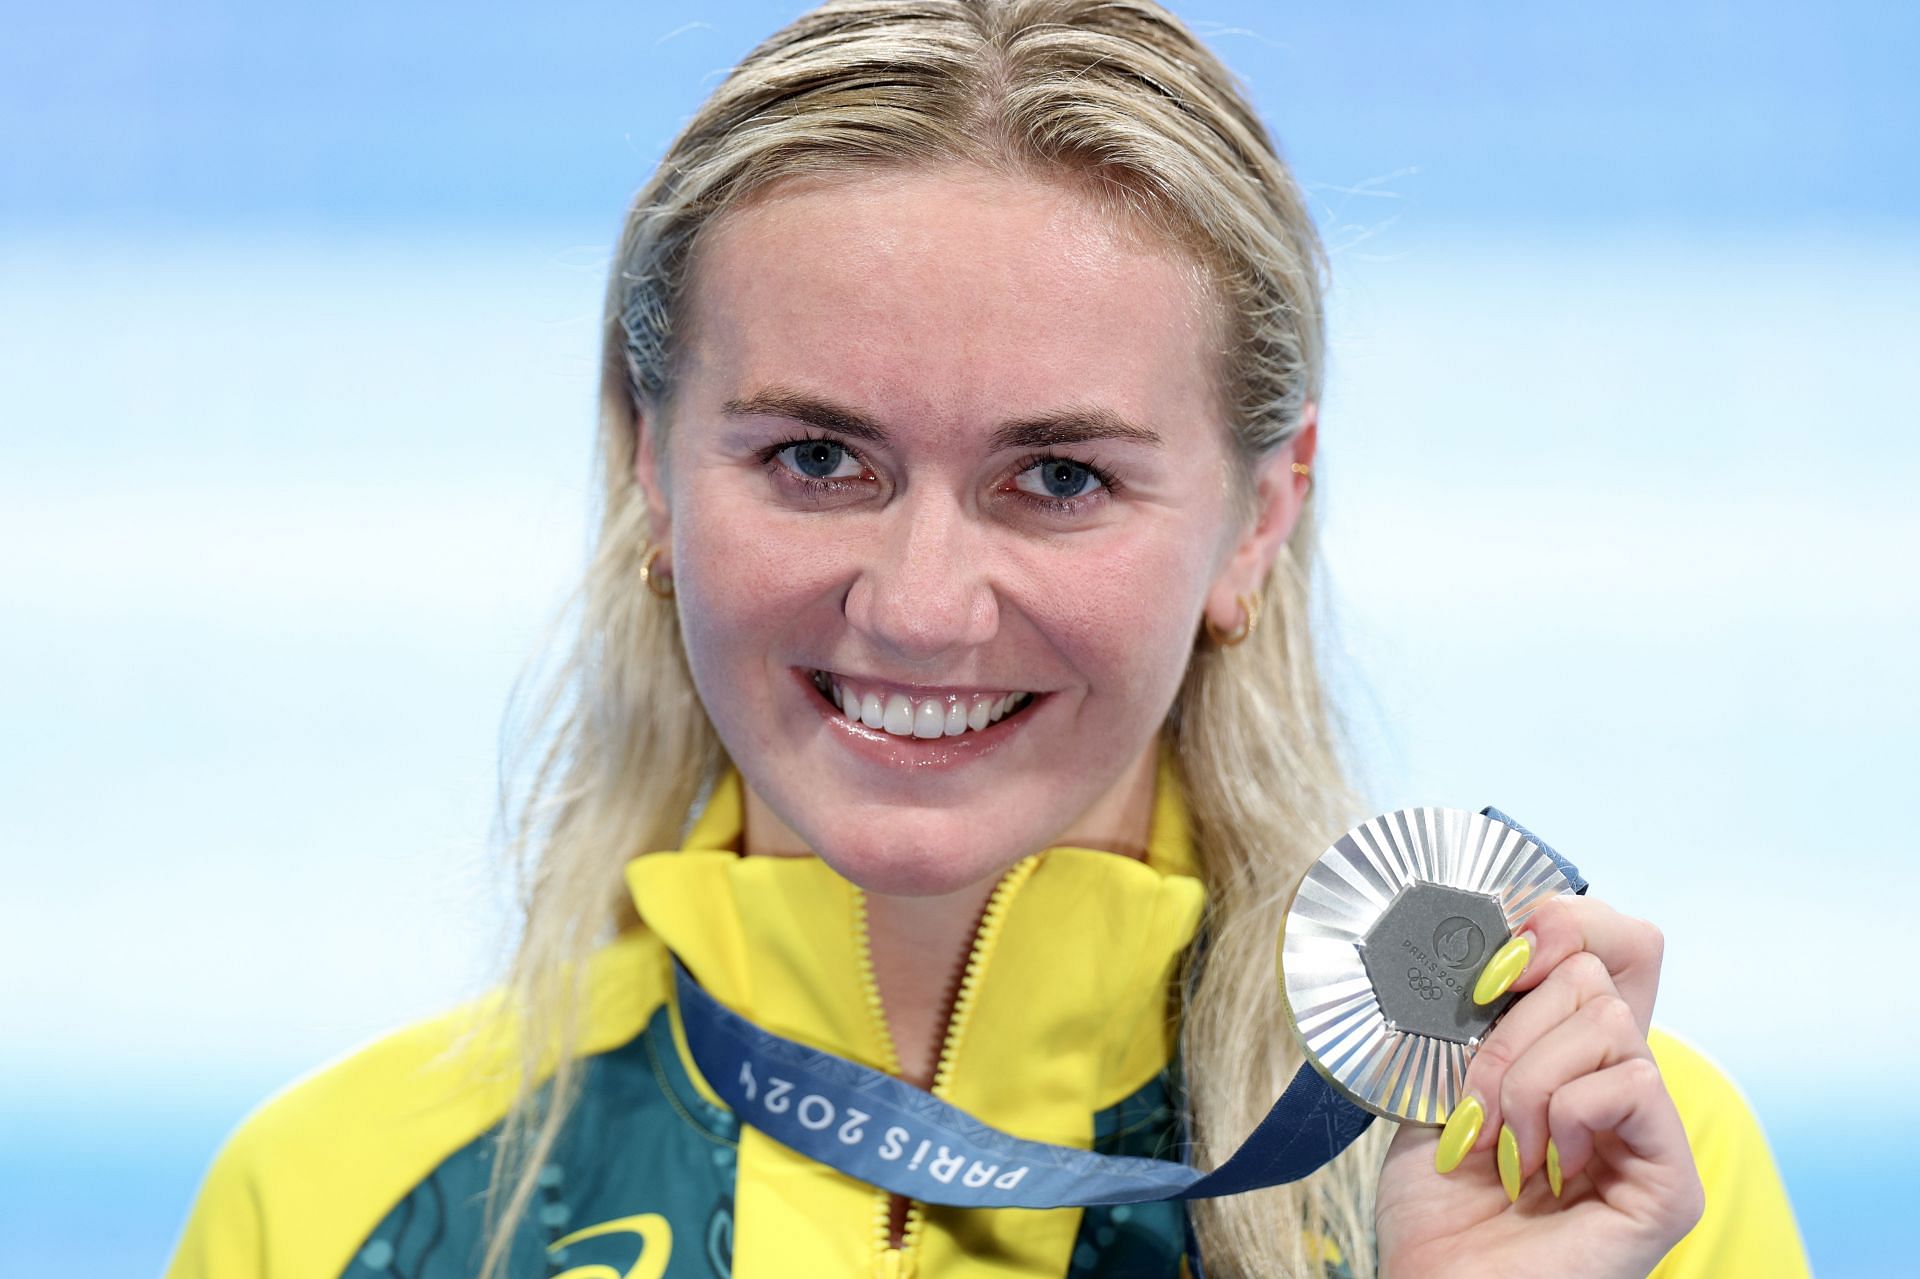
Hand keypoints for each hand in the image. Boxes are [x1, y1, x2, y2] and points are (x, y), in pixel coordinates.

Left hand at [1372, 895, 1703, 1278]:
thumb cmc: (1433, 1204)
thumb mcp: (1439, 1078)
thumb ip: (1476, 1009)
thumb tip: (1498, 930)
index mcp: (1571, 1052)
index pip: (1610, 941)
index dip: (1561, 923)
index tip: (1496, 961)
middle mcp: (1620, 1081)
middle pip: (1593, 972)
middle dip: (1509, 1031)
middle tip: (1475, 1104)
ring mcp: (1651, 1132)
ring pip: (1608, 1020)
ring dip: (1524, 1081)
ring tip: (1502, 1146)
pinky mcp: (1671, 1181)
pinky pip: (1634, 1082)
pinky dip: (1567, 1113)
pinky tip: (1545, 1167)